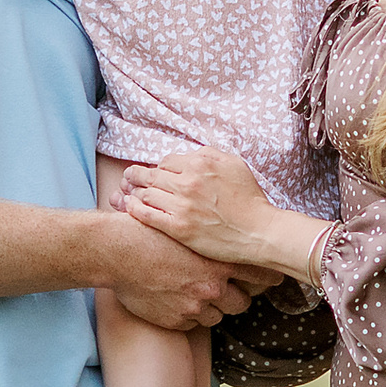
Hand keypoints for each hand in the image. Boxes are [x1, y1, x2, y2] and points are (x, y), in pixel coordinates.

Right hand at [101, 211, 260, 330]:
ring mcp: (194, 308)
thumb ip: (211, 241)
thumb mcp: (187, 229)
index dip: (267, 278)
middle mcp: (211, 287)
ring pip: (217, 316)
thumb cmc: (150, 232)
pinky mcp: (176, 322)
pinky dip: (188, 315)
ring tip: (195, 294)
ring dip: (211, 308)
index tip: (271, 279)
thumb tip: (230, 241)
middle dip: (237, 298)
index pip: (259, 275)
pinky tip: (175, 300)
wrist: (118, 252)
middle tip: (228, 290)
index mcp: (219, 262)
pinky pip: (191, 324)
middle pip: (242, 303)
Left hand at [123, 148, 316, 276]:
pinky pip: (147, 215)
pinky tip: (129, 207)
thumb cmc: (250, 199)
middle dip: (136, 175)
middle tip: (128, 177)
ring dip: (133, 192)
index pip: (166, 161)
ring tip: (126, 192)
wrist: (258, 231)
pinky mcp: (179, 228)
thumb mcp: (234, 164)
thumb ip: (210, 155)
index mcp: (201, 163)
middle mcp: (188, 181)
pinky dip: (134, 209)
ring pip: (146, 194)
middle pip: (151, 175)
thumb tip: (190, 155)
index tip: (155, 173)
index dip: (158, 167)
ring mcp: (182, 206)